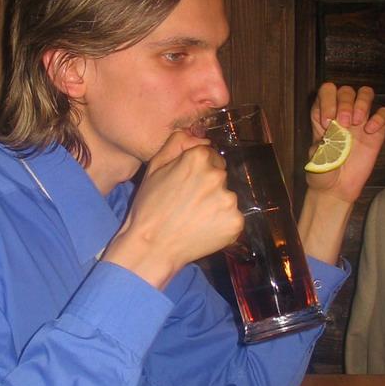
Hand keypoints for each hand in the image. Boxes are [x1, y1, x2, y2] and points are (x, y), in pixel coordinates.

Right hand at [103, 131, 243, 287]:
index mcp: (198, 158)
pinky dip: (222, 224)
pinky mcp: (235, 222)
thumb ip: (178, 142)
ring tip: (194, 219)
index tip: (186, 185)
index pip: (212, 157)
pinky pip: (232, 218)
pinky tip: (203, 230)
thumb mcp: (155, 166)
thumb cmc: (149, 207)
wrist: (151, 247)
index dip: (198, 171)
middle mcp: (217, 176)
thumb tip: (201, 138)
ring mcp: (229, 200)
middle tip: (188, 204)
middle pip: (220, 176)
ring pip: (227, 198)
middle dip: (208, 187)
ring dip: (216, 206)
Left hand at [306, 82, 384, 204]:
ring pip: (365, 94)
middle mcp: (341, 114)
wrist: (337, 189)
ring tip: (357, 123)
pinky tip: (371, 131)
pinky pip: (384, 113)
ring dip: (361, 103)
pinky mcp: (376, 132)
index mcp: (323, 115)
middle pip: (346, 90)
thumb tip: (332, 135)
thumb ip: (323, 145)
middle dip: (345, 103)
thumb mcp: (315, 158)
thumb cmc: (323, 173)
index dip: (328, 100)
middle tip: (343, 124)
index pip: (327, 91)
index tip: (328, 121)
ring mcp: (360, 121)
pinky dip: (380, 117)